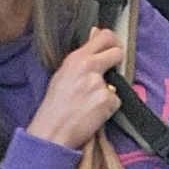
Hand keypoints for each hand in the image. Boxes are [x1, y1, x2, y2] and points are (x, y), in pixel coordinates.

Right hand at [27, 29, 123, 150]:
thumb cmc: (53, 108)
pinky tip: (93, 115)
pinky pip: (116, 101)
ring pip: (117, 82)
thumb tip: (94, 34)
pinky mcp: (106, 100)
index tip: (113, 49)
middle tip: (110, 75)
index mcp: (76, 58)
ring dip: (108, 93)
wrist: (51, 134)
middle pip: (117, 52)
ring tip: (90, 105)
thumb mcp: (62, 75)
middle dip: (117, 62)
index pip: (104, 36)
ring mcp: (99, 83)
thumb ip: (81, 59)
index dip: (113, 42)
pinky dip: (108, 109)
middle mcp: (89, 66)